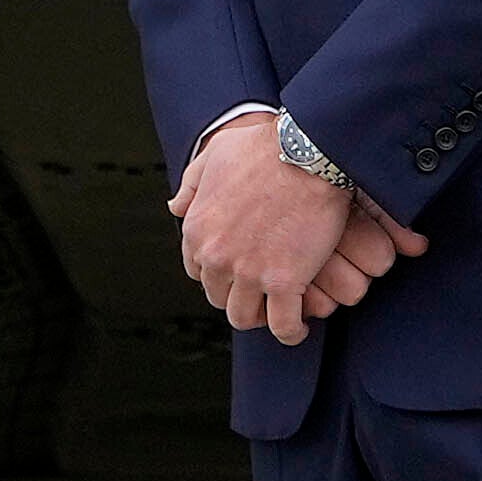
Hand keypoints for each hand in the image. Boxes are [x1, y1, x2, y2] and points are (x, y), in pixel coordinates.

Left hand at [176, 111, 417, 343]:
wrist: (307, 152)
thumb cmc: (264, 148)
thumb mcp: (215, 155)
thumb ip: (192, 184)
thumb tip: (174, 207)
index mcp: (197, 230)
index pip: (197, 271)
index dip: (217, 273)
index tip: (236, 272)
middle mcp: (216, 257)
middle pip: (218, 296)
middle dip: (237, 296)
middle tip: (260, 293)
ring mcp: (249, 272)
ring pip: (244, 317)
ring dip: (260, 318)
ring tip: (277, 313)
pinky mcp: (284, 282)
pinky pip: (283, 325)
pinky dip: (291, 332)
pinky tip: (299, 328)